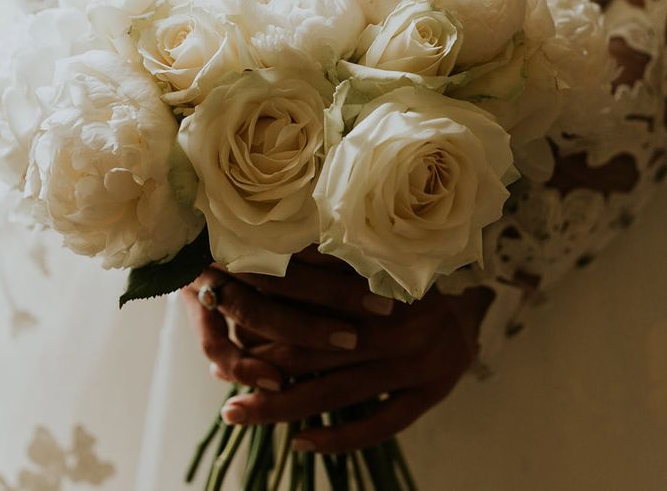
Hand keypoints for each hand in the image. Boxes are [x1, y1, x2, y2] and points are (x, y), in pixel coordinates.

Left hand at [183, 248, 493, 453]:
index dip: (260, 332)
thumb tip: (267, 260)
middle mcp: (393, 330)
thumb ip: (328, 260)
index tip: (226, 341)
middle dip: (261, 381)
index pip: (302, 317)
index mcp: (374, 290)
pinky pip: (382, 425)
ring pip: (336, 397)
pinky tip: (303, 444)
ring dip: (283, 410)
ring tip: (240, 416)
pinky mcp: (432, 392)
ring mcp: (414, 366)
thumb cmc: (411, 269)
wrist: (473, 291)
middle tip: (225, 398)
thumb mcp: (372, 254)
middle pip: (311, 361)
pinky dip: (340, 439)